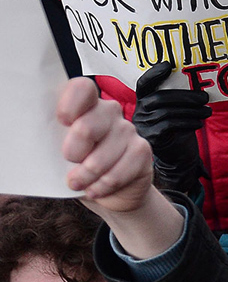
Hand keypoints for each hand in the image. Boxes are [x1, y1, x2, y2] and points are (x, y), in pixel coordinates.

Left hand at [59, 77, 155, 214]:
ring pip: (103, 155)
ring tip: (78, 184)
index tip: (62, 122)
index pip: (82, 88)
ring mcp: (127, 130)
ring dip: (87, 176)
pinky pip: (120, 170)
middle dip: (73, 153)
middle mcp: (108, 112)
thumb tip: (32, 144)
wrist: (108, 193)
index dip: (70, 104)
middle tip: (69, 163)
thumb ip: (50, 143)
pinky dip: (103, 185)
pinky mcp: (141, 150)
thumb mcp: (56, 154)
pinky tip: (96, 189)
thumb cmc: (76, 168)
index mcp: (83, 105)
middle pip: (87, 126)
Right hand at [132, 60, 208, 196]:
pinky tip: (199, 123)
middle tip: (204, 97)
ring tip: (208, 111)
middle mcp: (139, 113)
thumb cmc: (179, 134)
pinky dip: (187, 122)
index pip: (144, 85)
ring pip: (167, 112)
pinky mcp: (151, 139)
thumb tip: (199, 88)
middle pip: (160, 98)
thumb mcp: (178, 114)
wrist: (175, 162)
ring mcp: (143, 127)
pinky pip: (169, 125)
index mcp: (144, 103)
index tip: (168, 64)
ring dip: (191, 110)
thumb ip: (180, 101)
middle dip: (184, 95)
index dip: (154, 73)